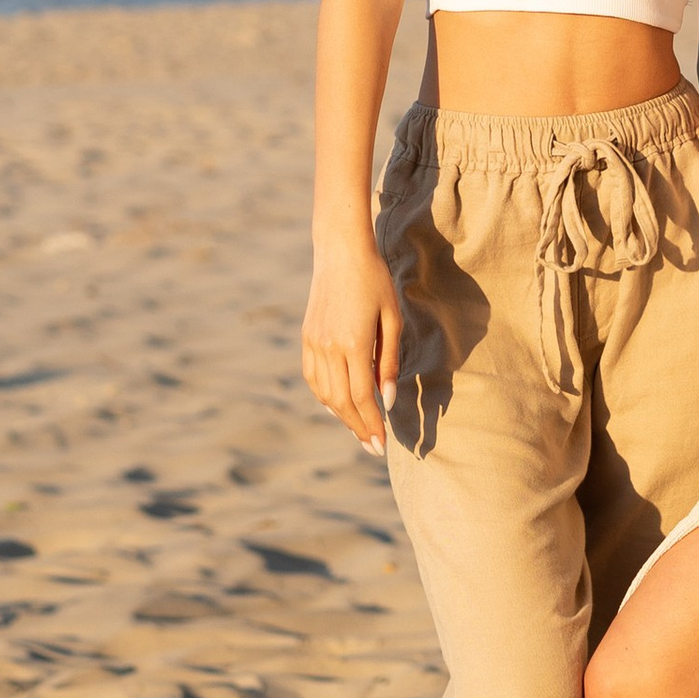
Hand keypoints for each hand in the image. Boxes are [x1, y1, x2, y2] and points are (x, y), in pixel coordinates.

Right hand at [302, 242, 405, 451]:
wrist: (340, 251)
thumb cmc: (375, 281)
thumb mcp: (392, 318)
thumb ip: (389, 360)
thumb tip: (388, 398)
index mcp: (354, 344)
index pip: (362, 397)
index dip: (372, 423)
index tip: (382, 444)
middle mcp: (328, 347)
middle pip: (341, 402)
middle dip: (358, 427)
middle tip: (372, 446)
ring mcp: (313, 342)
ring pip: (324, 393)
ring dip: (341, 415)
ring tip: (359, 428)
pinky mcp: (306, 336)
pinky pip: (312, 377)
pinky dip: (324, 396)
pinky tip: (337, 404)